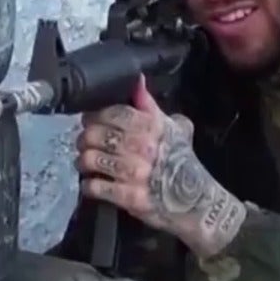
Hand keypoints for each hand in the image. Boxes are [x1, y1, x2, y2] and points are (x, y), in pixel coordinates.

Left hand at [76, 77, 246, 255]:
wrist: (196, 200)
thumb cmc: (181, 161)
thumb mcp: (172, 127)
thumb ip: (150, 105)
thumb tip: (137, 81)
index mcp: (151, 126)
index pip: (111, 112)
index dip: (95, 115)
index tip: (90, 121)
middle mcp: (142, 146)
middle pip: (94, 134)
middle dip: (84, 139)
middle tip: (85, 144)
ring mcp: (135, 172)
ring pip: (90, 159)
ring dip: (83, 162)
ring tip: (87, 164)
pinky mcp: (129, 196)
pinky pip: (95, 186)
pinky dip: (89, 185)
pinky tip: (93, 183)